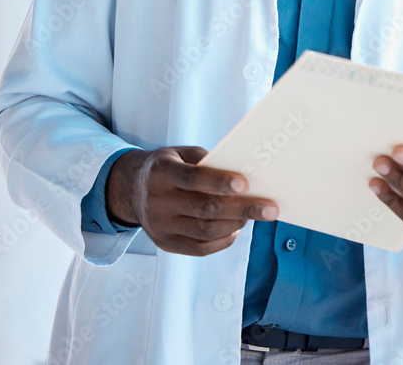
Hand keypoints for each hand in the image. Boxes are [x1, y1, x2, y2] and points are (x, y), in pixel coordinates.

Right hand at [106, 146, 278, 255]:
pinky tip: (237, 228)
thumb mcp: (181, 153)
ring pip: (205, 231)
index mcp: (162, 172)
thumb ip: (208, 161)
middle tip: (270, 208)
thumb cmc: (168, 167)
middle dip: (243, 209)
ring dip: (236, 224)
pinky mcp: (164, 244)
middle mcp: (157, 201)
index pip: (193, 179)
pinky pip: (199, 249)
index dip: (220, 182)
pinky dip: (223, 240)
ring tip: (256, 215)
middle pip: (205, 209)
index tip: (246, 184)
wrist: (131, 189)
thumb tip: (244, 174)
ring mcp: (159, 226)